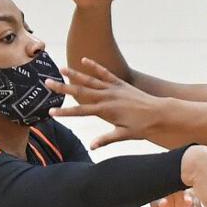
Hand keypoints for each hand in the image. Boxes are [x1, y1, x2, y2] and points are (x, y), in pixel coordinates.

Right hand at [48, 60, 171, 146]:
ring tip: (60, 68)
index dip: (64, 112)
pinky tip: (85, 59)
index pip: (80, 112)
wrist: (160, 113)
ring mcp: (113, 88)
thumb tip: (91, 146)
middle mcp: (107, 97)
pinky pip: (105, 73)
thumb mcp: (124, 135)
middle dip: (62, 88)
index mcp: (106, 111)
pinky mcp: (120, 83)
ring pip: (90, 79)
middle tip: (46, 83)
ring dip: (75, 74)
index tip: (51, 112)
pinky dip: (95, 66)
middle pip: (80, 91)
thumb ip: (106, 139)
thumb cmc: (143, 127)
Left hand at [150, 192, 196, 206]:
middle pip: (194, 200)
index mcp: (182, 192)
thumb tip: (163, 202)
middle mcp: (191, 199)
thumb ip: (161, 204)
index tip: (186, 199)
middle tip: (189, 203)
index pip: (186, 192)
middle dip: (192, 202)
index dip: (187, 196)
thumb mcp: (159, 206)